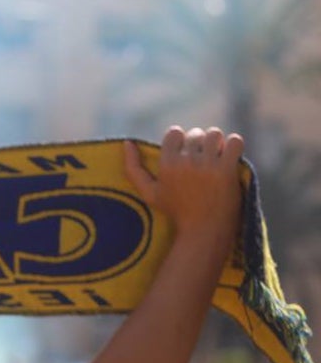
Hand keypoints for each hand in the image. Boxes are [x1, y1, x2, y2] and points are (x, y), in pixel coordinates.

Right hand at [124, 127, 242, 242]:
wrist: (204, 230)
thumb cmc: (175, 211)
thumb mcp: (149, 193)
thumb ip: (133, 169)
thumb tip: (127, 142)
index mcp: (166, 164)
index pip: (175, 132)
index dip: (182, 140)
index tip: (186, 155)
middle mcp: (186, 162)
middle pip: (196, 133)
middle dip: (201, 143)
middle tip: (203, 160)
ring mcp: (207, 165)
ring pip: (215, 134)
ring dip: (217, 143)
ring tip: (216, 157)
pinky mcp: (227, 170)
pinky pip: (235, 142)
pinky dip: (234, 145)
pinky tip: (230, 157)